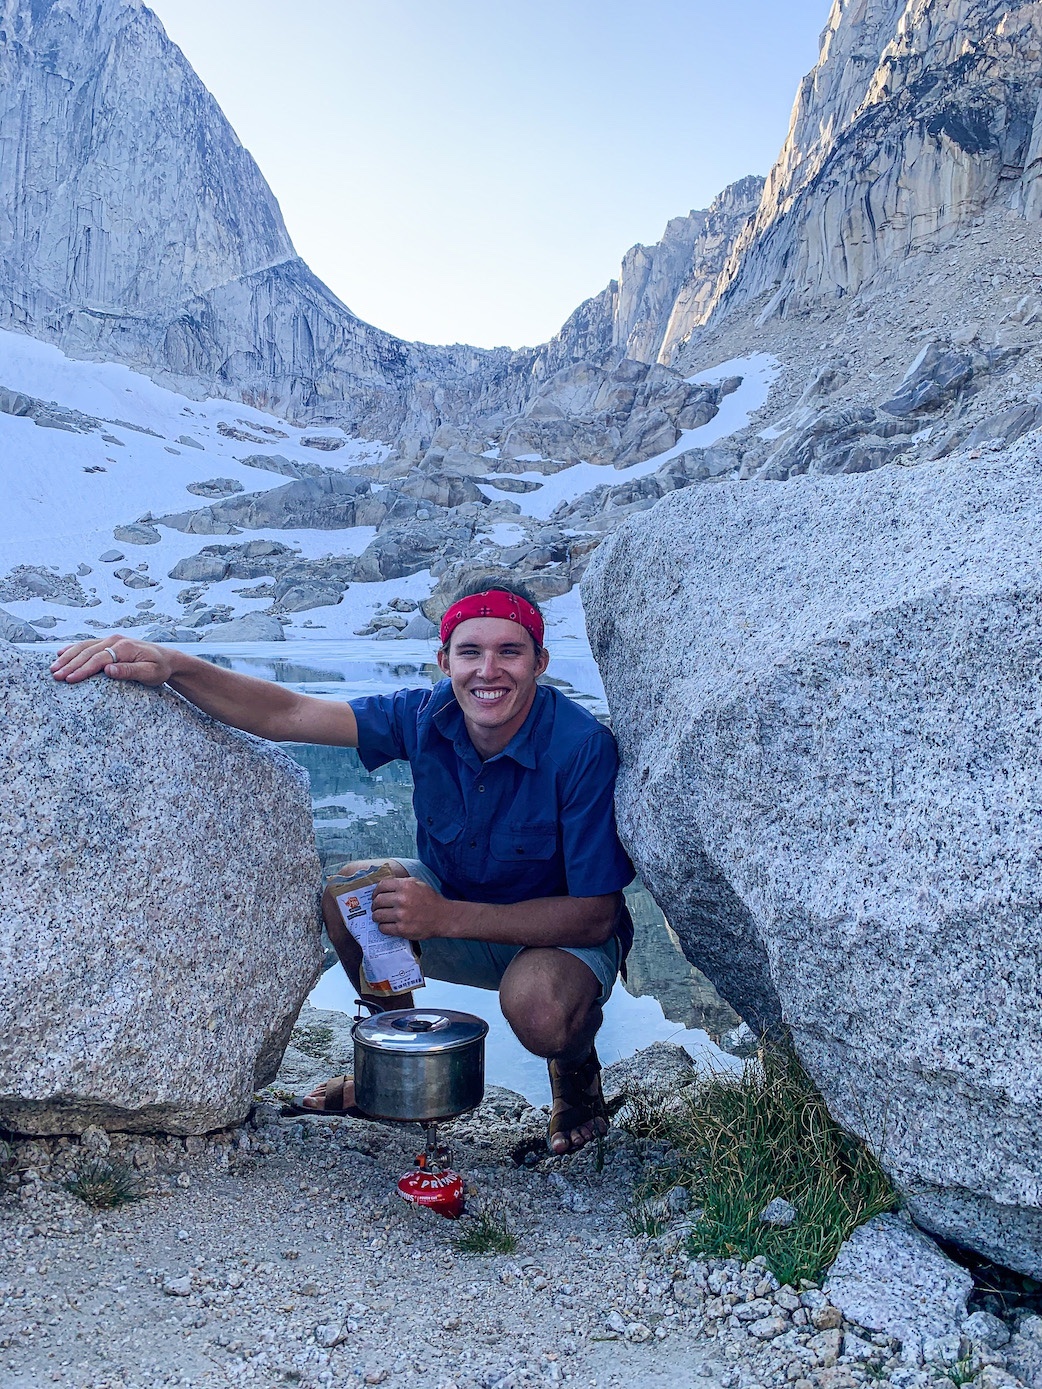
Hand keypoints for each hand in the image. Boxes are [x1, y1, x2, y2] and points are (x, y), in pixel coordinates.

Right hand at [50, 636, 174, 686]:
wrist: (167, 658)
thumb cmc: (159, 668)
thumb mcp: (150, 673)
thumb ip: (129, 671)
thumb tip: (108, 670)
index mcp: (124, 647)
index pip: (99, 659)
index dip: (83, 670)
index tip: (70, 679)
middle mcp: (115, 640)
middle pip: (87, 652)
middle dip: (70, 664)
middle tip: (55, 676)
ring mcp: (111, 639)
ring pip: (84, 647)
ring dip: (68, 657)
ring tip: (53, 668)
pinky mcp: (109, 642)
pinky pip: (87, 645)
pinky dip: (73, 649)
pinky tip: (61, 654)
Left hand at [372, 877, 451, 940]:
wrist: (443, 917)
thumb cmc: (430, 900)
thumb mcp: (418, 884)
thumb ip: (401, 882)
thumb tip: (384, 886)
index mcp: (405, 886)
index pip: (381, 886)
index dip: (375, 891)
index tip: (375, 896)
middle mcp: (402, 899)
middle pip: (377, 901)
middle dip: (375, 905)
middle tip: (376, 908)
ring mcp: (401, 915)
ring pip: (377, 915)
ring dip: (377, 916)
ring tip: (381, 917)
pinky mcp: (402, 929)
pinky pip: (383, 928)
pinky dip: (383, 927)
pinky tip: (387, 925)